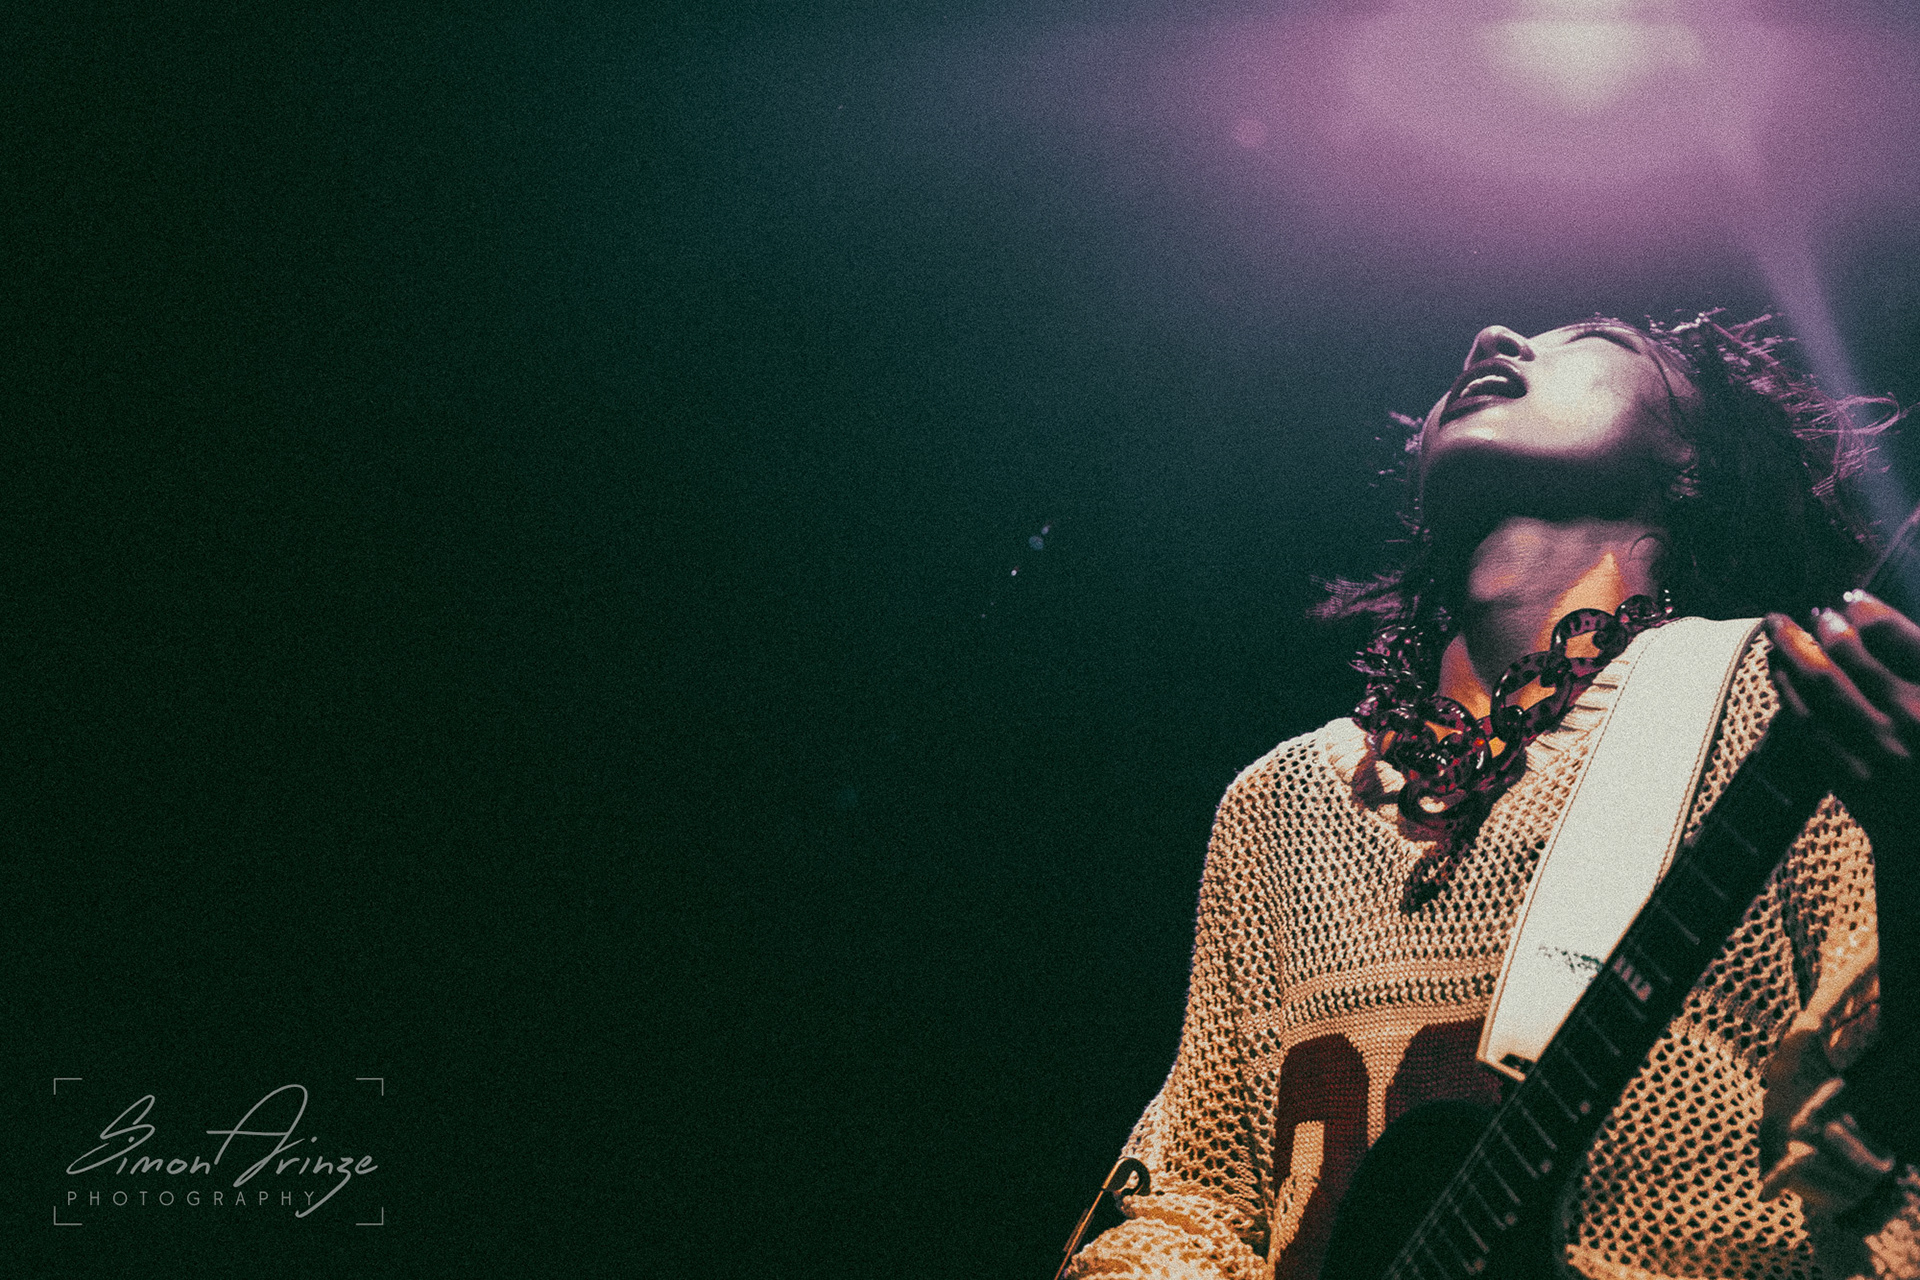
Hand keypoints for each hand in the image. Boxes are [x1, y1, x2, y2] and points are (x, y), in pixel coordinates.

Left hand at [1765, 590, 1919, 847]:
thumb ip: (1914, 664)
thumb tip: (1870, 621)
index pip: (1905, 639)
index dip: (1872, 615)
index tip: (1851, 602)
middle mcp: (1915, 719)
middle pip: (1853, 658)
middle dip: (1822, 628)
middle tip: (1806, 612)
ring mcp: (1883, 752)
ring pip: (1823, 687)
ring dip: (1794, 651)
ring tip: (1779, 630)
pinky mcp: (1854, 780)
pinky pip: (1809, 726)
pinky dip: (1789, 692)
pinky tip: (1778, 673)